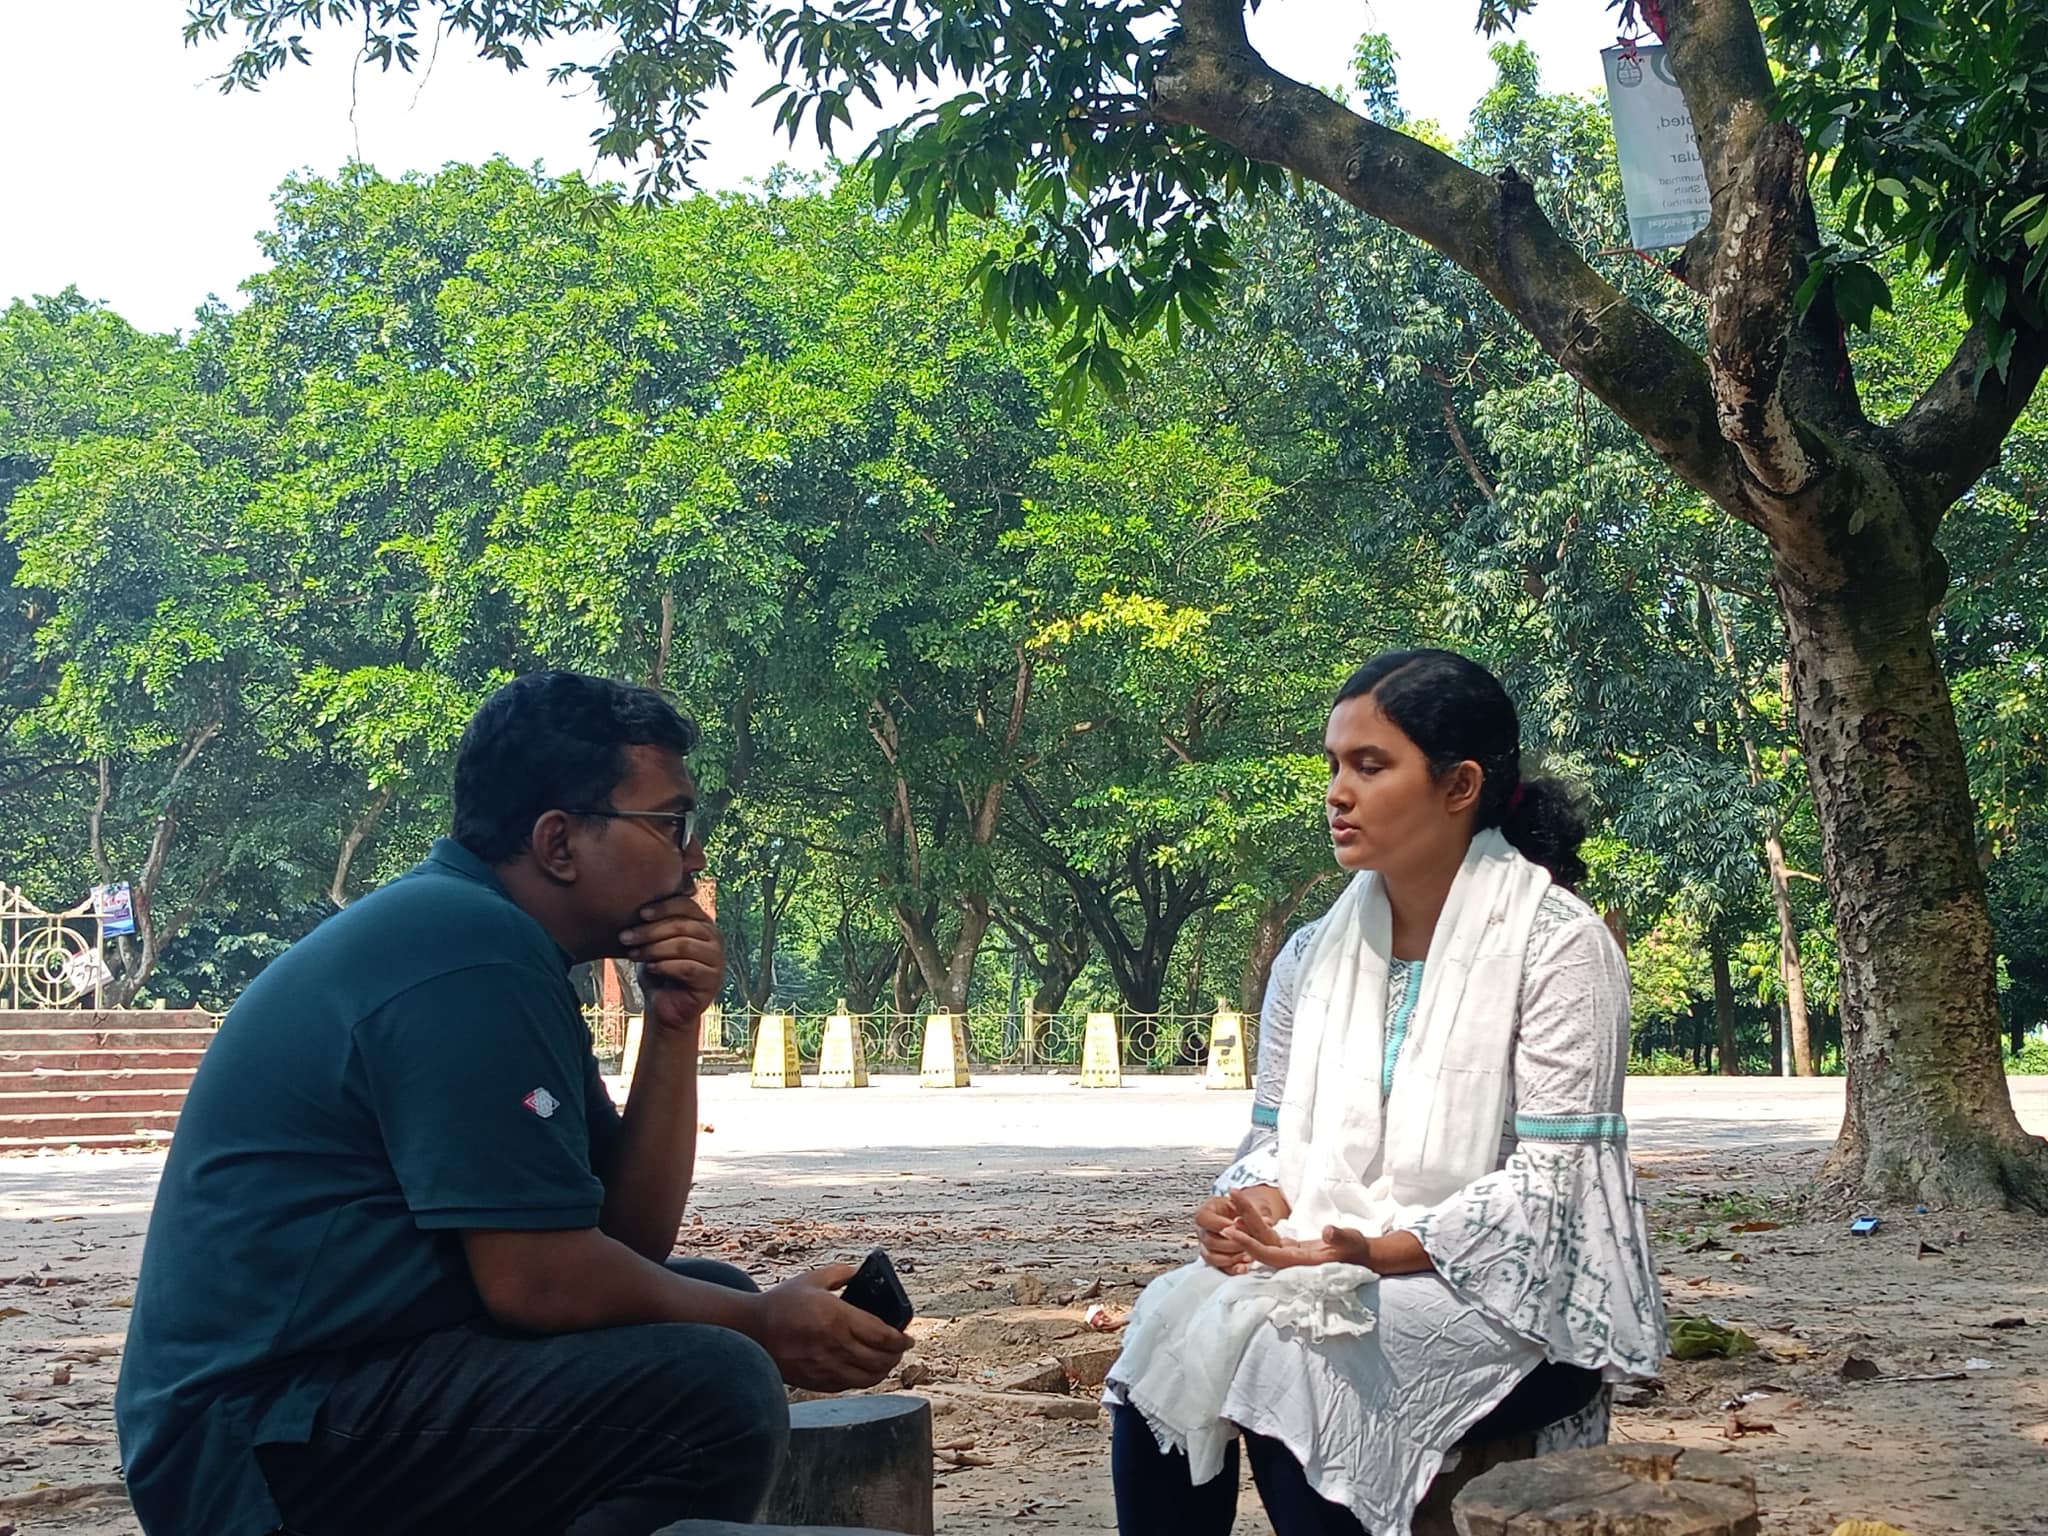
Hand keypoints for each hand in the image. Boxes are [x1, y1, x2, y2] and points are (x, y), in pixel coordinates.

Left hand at [621, 893, 723, 1021]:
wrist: (665, 1006)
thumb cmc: (658, 971)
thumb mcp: (654, 943)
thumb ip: (654, 923)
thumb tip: (635, 901)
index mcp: (702, 922)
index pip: (686, 905)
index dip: (663, 907)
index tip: (640, 913)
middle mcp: (714, 937)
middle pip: (682, 925)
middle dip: (650, 931)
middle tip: (626, 938)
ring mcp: (716, 959)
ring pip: (684, 945)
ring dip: (655, 949)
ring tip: (634, 954)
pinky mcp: (712, 980)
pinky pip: (688, 968)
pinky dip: (666, 966)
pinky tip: (651, 968)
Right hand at [751, 1263, 913, 1391]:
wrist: (752, 1330)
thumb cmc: (783, 1302)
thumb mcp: (813, 1278)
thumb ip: (843, 1273)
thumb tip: (864, 1272)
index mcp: (837, 1317)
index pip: (882, 1335)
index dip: (901, 1339)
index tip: (909, 1338)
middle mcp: (834, 1345)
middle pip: (879, 1359)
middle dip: (896, 1355)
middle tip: (901, 1349)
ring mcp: (824, 1367)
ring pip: (867, 1378)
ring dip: (883, 1370)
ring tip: (887, 1361)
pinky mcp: (815, 1381)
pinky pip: (848, 1386)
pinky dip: (862, 1379)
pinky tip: (864, 1370)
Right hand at [1196, 1184, 1288, 1274]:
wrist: (1245, 1221)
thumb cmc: (1242, 1211)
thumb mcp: (1247, 1204)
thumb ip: (1254, 1212)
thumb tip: (1266, 1221)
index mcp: (1206, 1211)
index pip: (1202, 1218)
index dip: (1218, 1224)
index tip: (1235, 1225)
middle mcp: (1203, 1230)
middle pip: (1208, 1240)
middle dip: (1230, 1243)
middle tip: (1246, 1242)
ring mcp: (1206, 1246)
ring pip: (1211, 1257)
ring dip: (1230, 1258)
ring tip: (1248, 1256)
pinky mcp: (1214, 1259)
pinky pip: (1218, 1268)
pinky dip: (1231, 1269)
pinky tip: (1243, 1267)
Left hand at [1224, 1189, 1373, 1270]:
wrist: (1363, 1256)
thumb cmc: (1358, 1249)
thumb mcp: (1352, 1240)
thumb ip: (1339, 1237)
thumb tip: (1327, 1231)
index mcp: (1302, 1262)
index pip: (1269, 1255)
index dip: (1249, 1244)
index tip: (1230, 1230)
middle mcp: (1291, 1261)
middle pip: (1261, 1243)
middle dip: (1244, 1221)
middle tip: (1230, 1197)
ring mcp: (1290, 1255)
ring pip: (1263, 1239)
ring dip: (1249, 1219)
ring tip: (1234, 1198)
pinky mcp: (1291, 1250)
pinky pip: (1269, 1239)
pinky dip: (1257, 1225)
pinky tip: (1245, 1214)